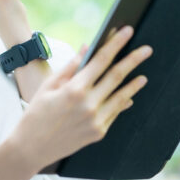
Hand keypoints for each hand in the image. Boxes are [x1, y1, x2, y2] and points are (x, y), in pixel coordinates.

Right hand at [11, 26, 151, 170]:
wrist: (31, 147)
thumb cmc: (36, 113)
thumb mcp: (48, 85)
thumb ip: (70, 67)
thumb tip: (86, 49)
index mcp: (74, 89)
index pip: (101, 60)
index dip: (116, 44)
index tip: (127, 31)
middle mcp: (88, 104)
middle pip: (116, 76)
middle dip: (133, 59)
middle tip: (147, 50)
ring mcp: (96, 120)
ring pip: (121, 96)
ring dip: (134, 84)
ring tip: (144, 75)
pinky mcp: (99, 132)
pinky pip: (115, 113)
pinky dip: (123, 102)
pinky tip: (129, 96)